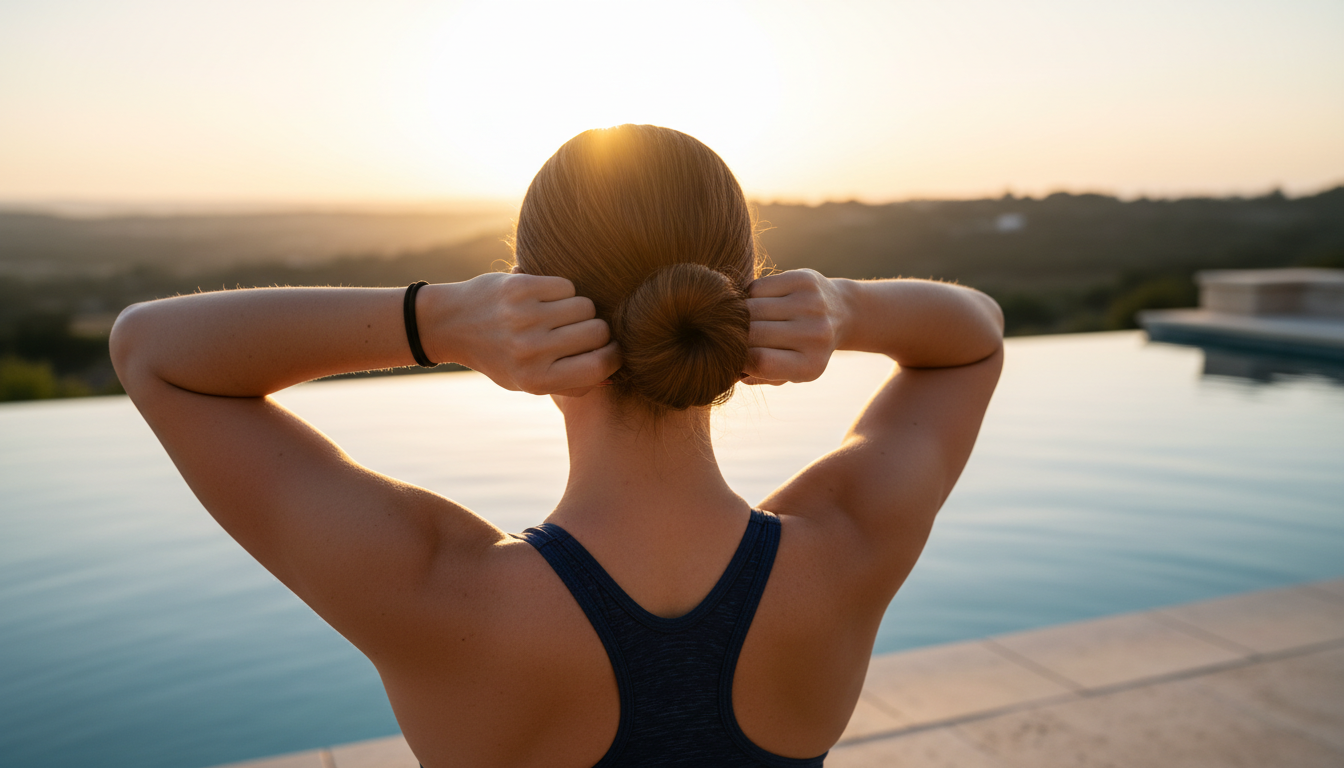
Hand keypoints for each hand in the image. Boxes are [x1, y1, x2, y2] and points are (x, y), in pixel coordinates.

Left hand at [423, 273, 620, 395]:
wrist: (452, 323)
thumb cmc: (500, 356)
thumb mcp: (529, 382)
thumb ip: (571, 384)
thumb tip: (613, 375)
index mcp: (536, 380)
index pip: (600, 367)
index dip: (615, 356)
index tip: (611, 349)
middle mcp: (530, 350)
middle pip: (598, 332)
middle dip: (597, 331)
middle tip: (579, 331)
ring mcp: (525, 317)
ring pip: (586, 306)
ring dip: (579, 310)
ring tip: (558, 316)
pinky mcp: (521, 288)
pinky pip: (567, 286)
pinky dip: (562, 292)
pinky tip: (544, 300)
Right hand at [743, 269, 848, 385]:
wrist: (840, 312)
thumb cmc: (803, 348)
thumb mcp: (789, 372)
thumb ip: (760, 376)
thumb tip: (731, 371)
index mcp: (811, 365)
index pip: (761, 362)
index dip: (738, 360)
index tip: (734, 357)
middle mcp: (814, 335)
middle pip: (753, 334)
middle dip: (736, 336)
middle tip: (733, 336)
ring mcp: (810, 304)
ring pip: (751, 308)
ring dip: (740, 314)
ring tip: (744, 319)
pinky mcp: (803, 280)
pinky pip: (757, 287)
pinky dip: (749, 296)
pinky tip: (758, 302)